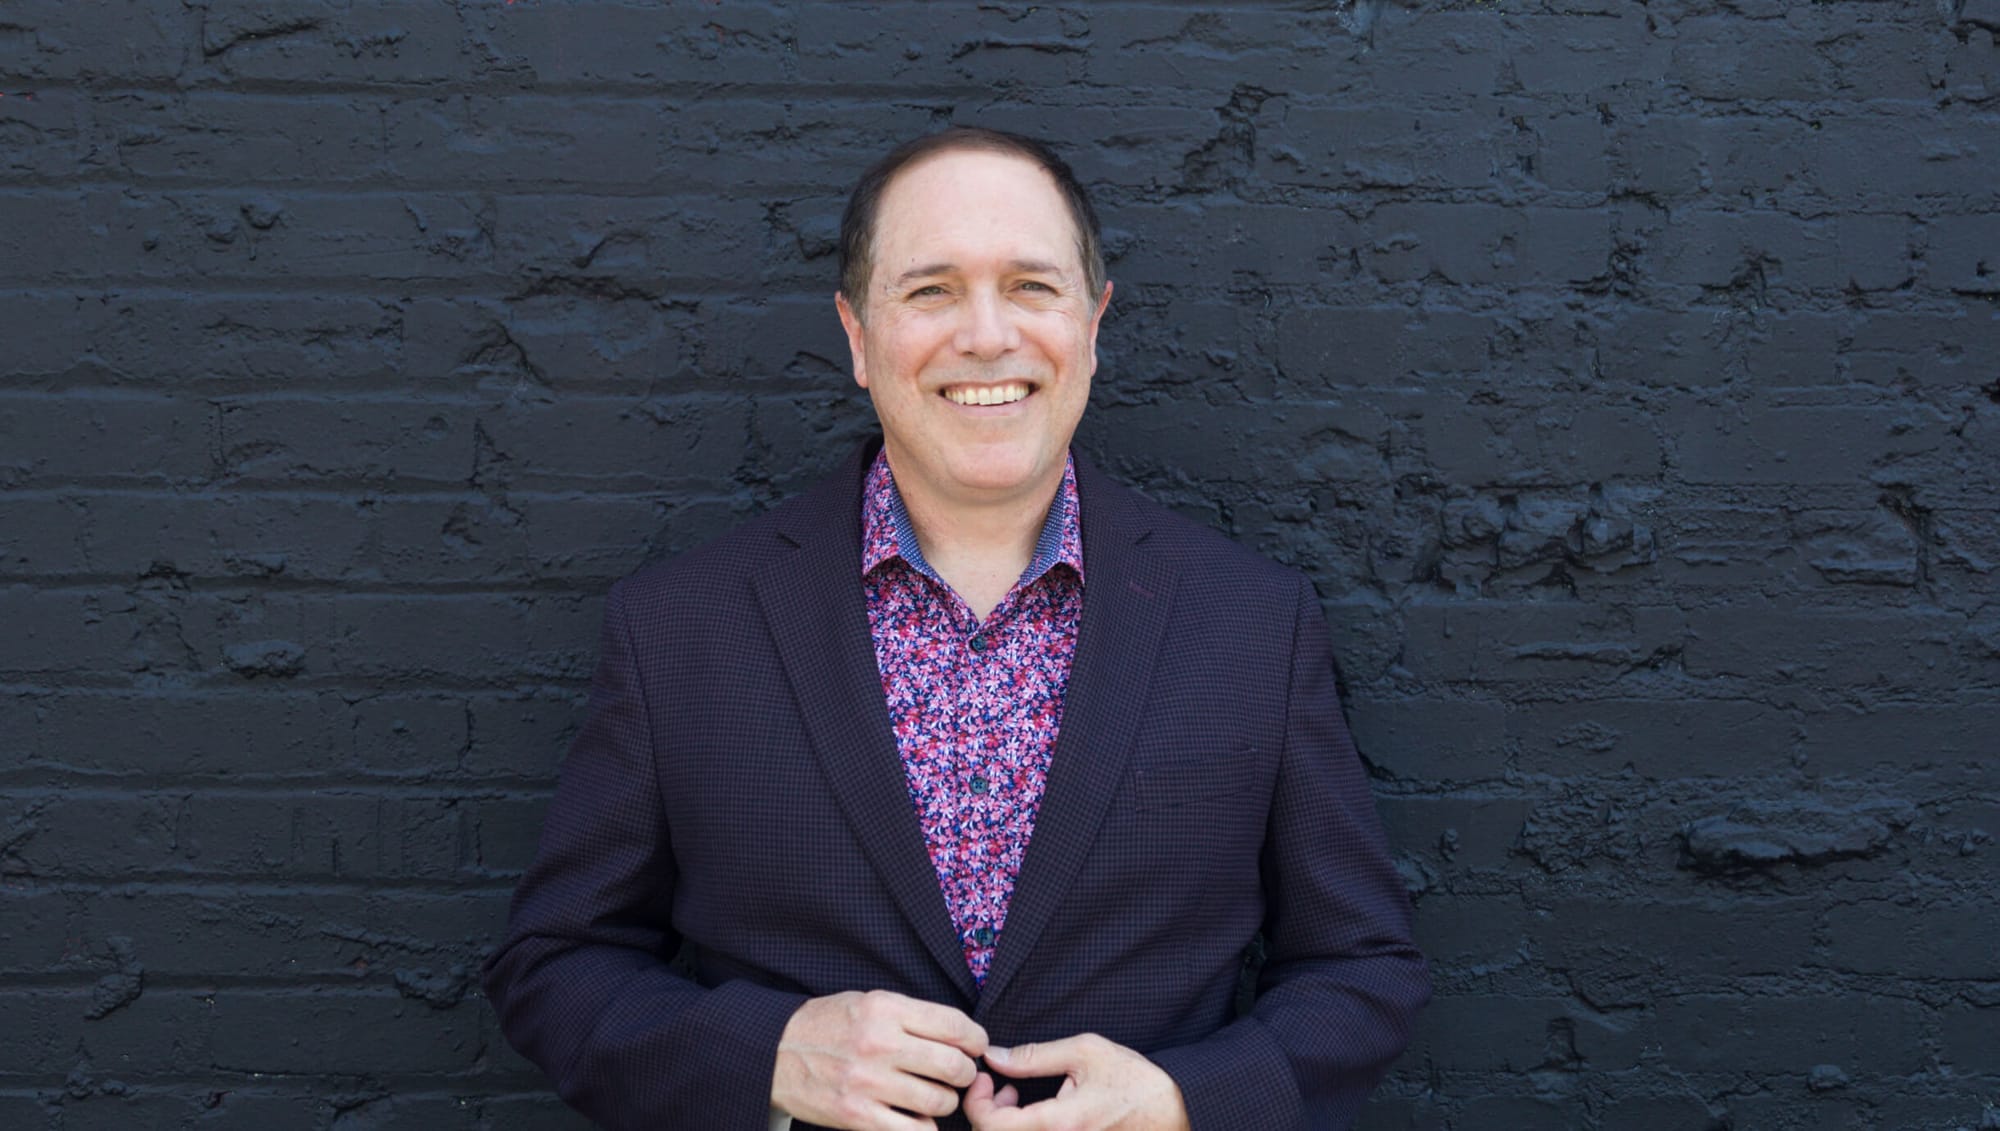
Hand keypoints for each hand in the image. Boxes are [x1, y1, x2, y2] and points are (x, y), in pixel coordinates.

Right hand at [771, 989, 987, 1130]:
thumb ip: (911, 1016)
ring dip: (946, 1102)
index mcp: (885, 1009)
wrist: (774, 1052)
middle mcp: (879, 1044)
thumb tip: (960, 1035)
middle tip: (959, 1074)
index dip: (976, 1039)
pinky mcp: (857, 1116)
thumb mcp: (868, 1002)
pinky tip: (916, 1118)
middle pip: (953, 1066)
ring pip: (939, 1102)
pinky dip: (923, 1128)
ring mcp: (867, 1083)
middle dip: (966, 1073)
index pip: (954, 1025)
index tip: (976, 1046)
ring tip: (935, 1096)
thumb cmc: (828, 1024)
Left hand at [963, 1033, 1188, 1130]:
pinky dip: (1020, 1127)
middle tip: (1000, 1082)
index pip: (991, 1126)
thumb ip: (1034, 1056)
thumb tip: (994, 1057)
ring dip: (1002, 1121)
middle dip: (985, 1110)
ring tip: (1015, 1093)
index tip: (984, 1077)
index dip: (975, 1101)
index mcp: (1059, 1124)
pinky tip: (1033, 1110)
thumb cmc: (1133, 1081)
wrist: (1171, 1113)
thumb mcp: (1085, 1053)